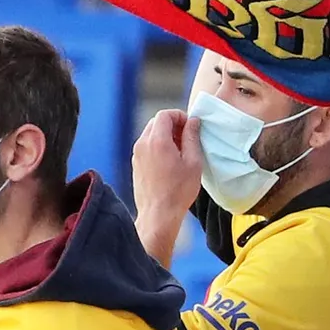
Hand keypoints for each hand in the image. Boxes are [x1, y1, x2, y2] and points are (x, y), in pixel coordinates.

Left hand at [133, 110, 203, 266]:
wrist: (158, 214)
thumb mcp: (193, 162)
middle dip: (173, 125)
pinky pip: (146, 146)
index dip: (179, 116)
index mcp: (157, 140)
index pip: (165, 114)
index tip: (190, 127)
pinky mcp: (136, 164)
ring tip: (180, 152)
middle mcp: (143, 144)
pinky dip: (158, 146)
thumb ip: (192, 137)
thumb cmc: (179, 191)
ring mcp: (137, 154)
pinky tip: (170, 162)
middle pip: (156, 122)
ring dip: (165, 136)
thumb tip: (193, 121)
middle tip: (187, 138)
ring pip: (151, 134)